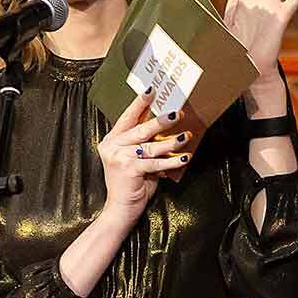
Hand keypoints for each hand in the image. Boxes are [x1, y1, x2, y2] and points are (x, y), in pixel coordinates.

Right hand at [96, 88, 189, 226]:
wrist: (120, 209)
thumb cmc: (132, 183)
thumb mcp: (136, 159)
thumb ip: (145, 144)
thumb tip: (169, 128)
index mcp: (112, 140)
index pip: (127, 117)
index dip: (140, 103)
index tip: (152, 89)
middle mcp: (112, 146)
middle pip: (140, 128)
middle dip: (161, 120)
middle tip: (178, 112)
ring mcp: (119, 158)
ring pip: (150, 146)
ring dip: (171, 141)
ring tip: (186, 135)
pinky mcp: (129, 170)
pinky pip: (156, 163)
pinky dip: (172, 161)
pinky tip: (185, 157)